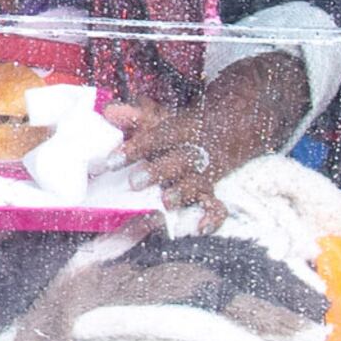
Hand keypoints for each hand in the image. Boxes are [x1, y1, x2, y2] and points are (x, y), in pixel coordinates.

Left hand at [107, 54, 305, 219]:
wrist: (232, 126)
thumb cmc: (181, 130)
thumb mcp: (161, 117)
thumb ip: (135, 116)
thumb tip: (108, 111)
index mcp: (179, 130)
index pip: (156, 137)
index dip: (134, 148)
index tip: (110, 161)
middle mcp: (194, 152)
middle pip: (178, 160)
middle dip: (158, 171)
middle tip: (135, 182)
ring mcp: (205, 173)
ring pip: (196, 184)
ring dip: (181, 194)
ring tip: (165, 203)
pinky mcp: (212, 192)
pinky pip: (217, 206)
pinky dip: (212, 218)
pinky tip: (200, 228)